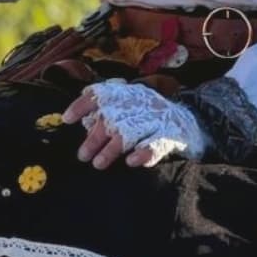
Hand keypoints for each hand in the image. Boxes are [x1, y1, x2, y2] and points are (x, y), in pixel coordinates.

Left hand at [62, 80, 209, 169]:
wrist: (188, 121)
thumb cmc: (148, 116)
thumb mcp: (127, 106)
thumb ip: (106, 112)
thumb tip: (81, 122)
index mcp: (126, 93)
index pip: (101, 94)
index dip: (83, 104)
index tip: (67, 119)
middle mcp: (139, 103)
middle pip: (112, 119)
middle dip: (95, 138)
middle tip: (83, 156)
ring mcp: (155, 118)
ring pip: (129, 133)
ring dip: (112, 149)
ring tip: (99, 163)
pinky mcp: (169, 135)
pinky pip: (156, 144)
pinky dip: (144, 153)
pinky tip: (133, 162)